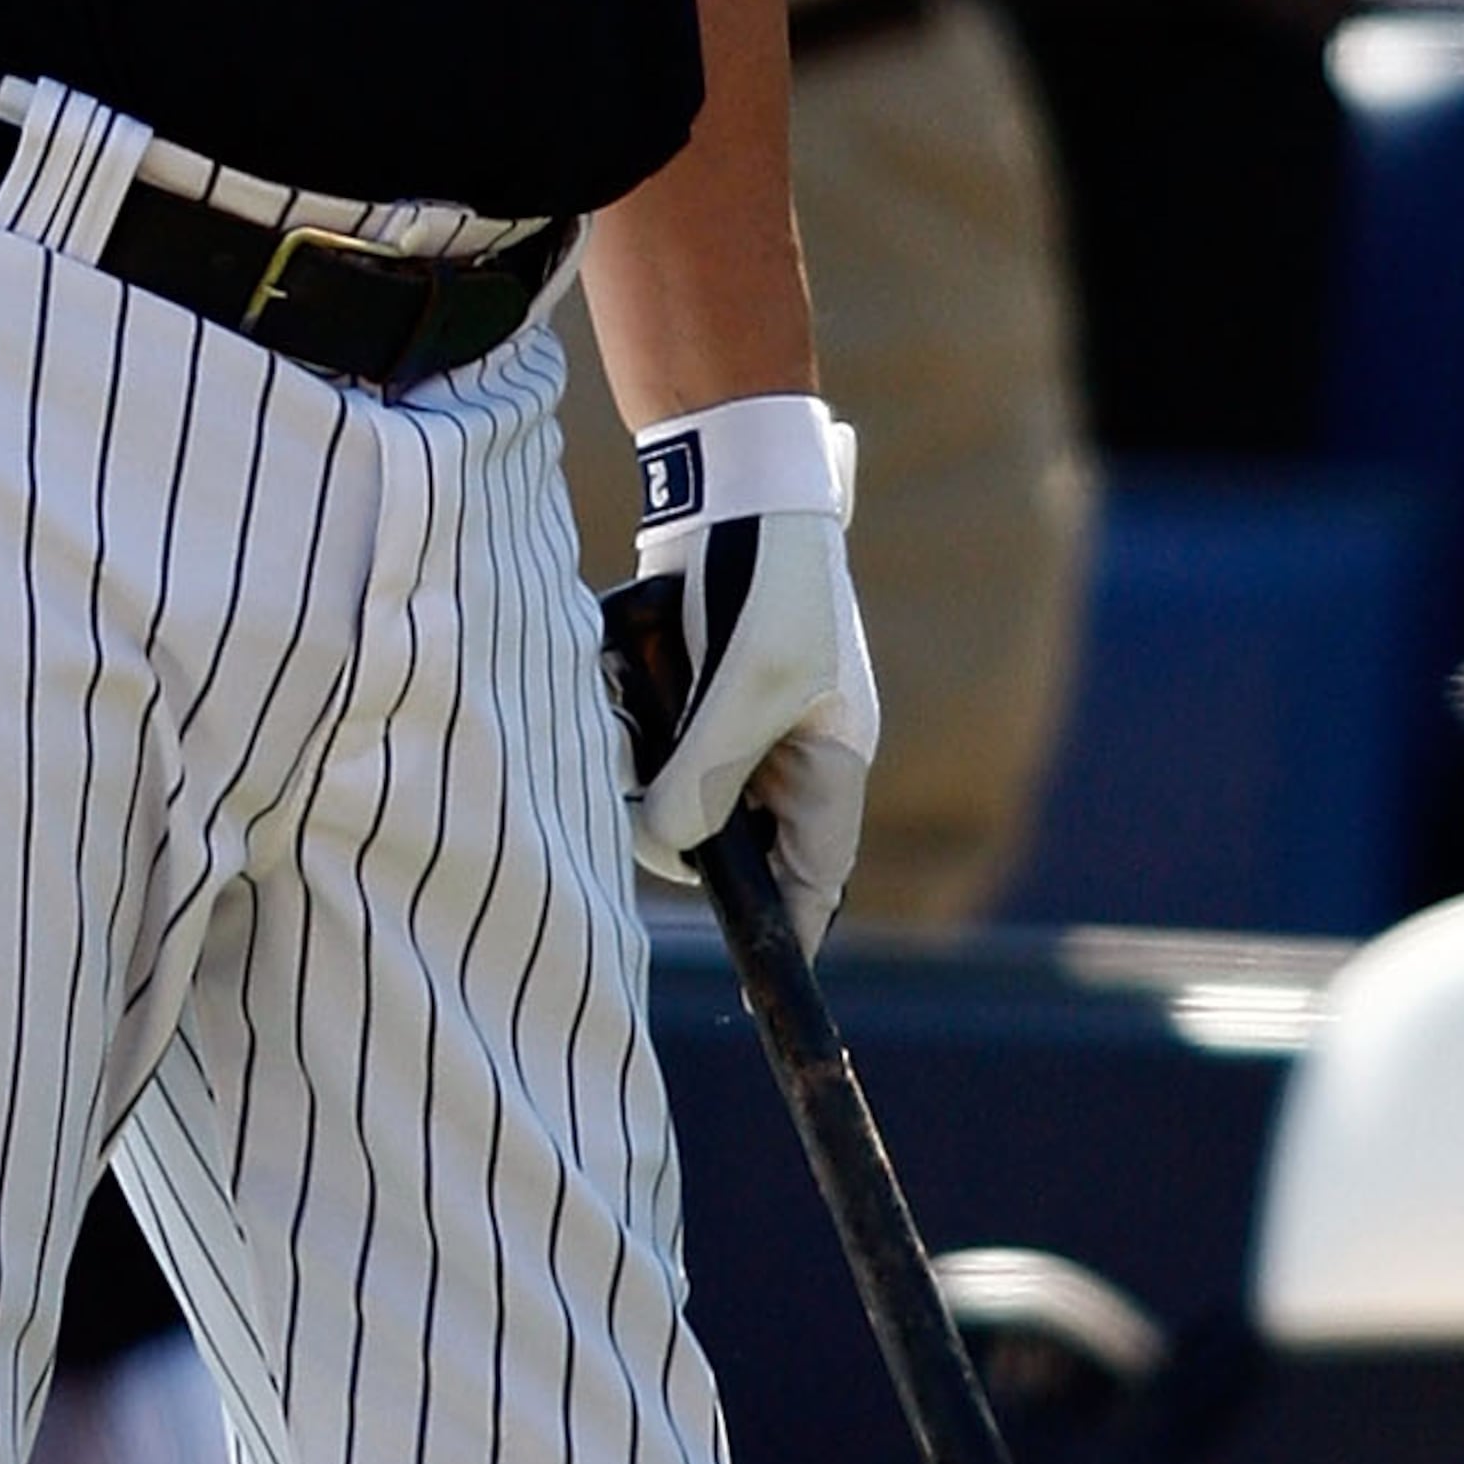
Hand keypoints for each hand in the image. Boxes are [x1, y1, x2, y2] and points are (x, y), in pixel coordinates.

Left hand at [624, 413, 878, 951]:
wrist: (731, 482)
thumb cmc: (763, 587)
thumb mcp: (740, 699)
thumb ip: (703, 787)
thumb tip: (664, 849)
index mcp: (833, 761)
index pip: (817, 877)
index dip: (790, 931)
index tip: (758, 981)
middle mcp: (795, 748)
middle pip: (736, 836)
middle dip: (681, 819)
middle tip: (641, 790)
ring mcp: (747, 715)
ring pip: (687, 785)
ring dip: (651, 758)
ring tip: (636, 702)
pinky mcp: (701, 684)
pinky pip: (663, 735)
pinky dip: (637, 717)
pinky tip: (630, 670)